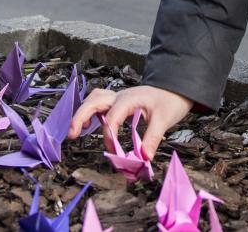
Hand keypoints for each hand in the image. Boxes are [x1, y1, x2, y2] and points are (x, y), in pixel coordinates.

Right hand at [68, 85, 192, 161]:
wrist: (176, 88)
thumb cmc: (170, 101)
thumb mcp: (164, 120)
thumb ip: (152, 138)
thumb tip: (144, 158)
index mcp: (129, 99)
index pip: (112, 117)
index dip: (110, 136)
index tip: (114, 152)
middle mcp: (119, 96)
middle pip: (93, 102)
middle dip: (80, 117)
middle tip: (72, 134)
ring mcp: (117, 97)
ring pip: (93, 100)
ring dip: (82, 113)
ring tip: (76, 131)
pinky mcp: (118, 102)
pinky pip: (99, 103)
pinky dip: (90, 111)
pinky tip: (89, 124)